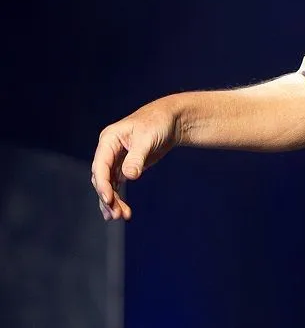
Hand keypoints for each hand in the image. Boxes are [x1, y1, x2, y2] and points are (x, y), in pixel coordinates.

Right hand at [91, 100, 181, 220]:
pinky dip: (118, 197)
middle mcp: (108, 150)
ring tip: (121, 216)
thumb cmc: (159, 123)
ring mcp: (115, 159)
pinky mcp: (124, 166)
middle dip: (108, 197)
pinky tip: (122, 211)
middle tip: (117, 214)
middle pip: (102, 178)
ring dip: (113, 201)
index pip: (100, 165)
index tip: (109, 199)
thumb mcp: (148, 138)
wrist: (172, 120)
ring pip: (108, 184)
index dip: (103, 184)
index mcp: (109, 139)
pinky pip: (116, 185)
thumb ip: (137, 157)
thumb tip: (129, 177)